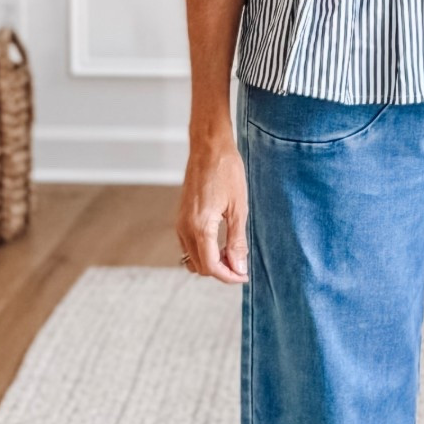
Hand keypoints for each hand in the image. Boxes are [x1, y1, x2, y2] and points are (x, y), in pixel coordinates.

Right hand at [177, 137, 248, 282]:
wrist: (209, 148)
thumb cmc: (226, 172)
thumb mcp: (238, 208)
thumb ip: (237, 241)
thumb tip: (238, 267)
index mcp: (200, 227)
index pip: (211, 266)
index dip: (229, 276)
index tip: (244, 275)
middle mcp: (185, 228)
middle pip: (199, 267)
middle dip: (221, 271)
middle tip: (241, 265)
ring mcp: (180, 223)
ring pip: (191, 258)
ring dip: (210, 262)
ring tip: (231, 253)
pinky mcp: (180, 217)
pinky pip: (188, 245)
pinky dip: (203, 251)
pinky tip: (220, 242)